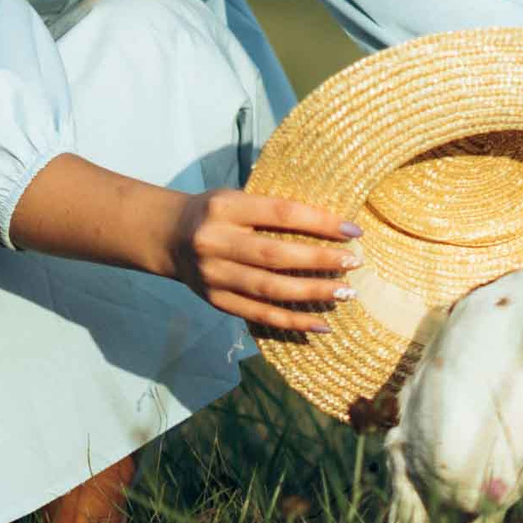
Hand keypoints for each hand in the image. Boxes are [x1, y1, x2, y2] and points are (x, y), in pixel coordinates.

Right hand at [167, 190, 361, 332]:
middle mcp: (215, 241)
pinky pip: (258, 315)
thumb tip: (333, 225)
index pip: (281, 213)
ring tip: (345, 293)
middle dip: (320, 261)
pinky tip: (321, 325)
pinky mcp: (215, 301)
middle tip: (354, 263)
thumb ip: (274, 209)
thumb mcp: (238, 198)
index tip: (353, 231)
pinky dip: (292, 322)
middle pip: (275, 255)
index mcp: (225, 207)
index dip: (320, 222)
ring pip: (270, 289)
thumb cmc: (216, 213)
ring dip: (312, 293)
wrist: (168, 236)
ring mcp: (214, 275)